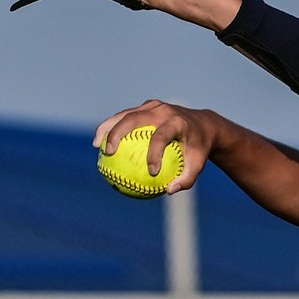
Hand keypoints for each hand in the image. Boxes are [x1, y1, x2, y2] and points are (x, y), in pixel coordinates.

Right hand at [95, 101, 215, 193]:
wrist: (202, 124)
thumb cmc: (198, 148)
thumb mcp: (198, 165)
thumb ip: (186, 179)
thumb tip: (169, 191)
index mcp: (177, 122)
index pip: (161, 136)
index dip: (154, 153)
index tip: (151, 172)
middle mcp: (163, 110)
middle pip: (134, 118)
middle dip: (118, 133)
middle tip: (108, 152)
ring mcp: (153, 106)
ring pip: (125, 114)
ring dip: (107, 127)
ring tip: (96, 145)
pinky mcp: (146, 107)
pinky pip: (125, 117)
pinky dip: (112, 128)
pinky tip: (102, 144)